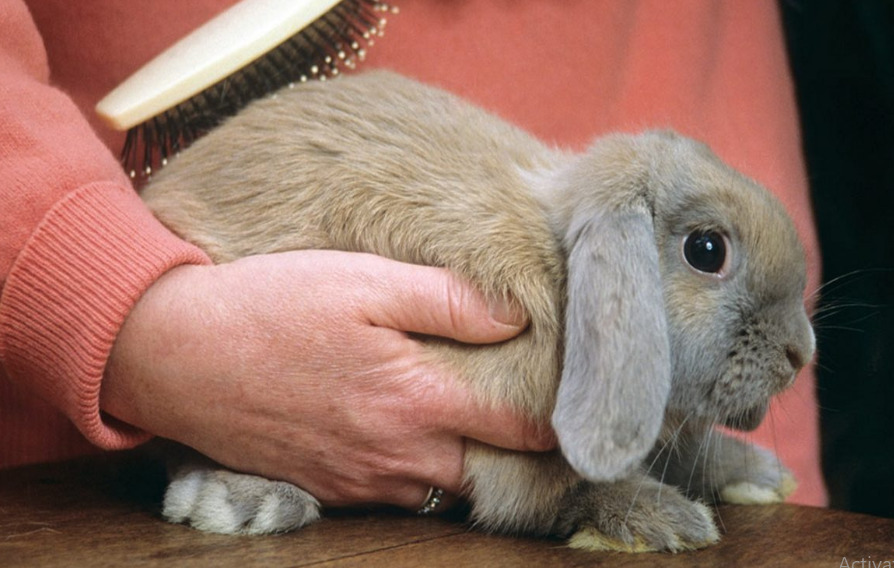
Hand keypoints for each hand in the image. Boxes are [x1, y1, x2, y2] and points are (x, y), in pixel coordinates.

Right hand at [102, 249, 554, 508]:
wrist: (175, 353)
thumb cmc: (271, 306)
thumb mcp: (362, 280)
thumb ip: (447, 299)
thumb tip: (515, 316)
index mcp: (416, 398)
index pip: (517, 428)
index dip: (556, 424)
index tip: (581, 414)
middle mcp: (396, 452)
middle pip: (485, 473)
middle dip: (516, 456)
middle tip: (534, 424)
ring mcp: (359, 478)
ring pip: (440, 487)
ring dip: (465, 465)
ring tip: (477, 430)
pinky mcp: (326, 487)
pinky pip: (393, 493)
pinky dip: (416, 473)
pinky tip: (410, 438)